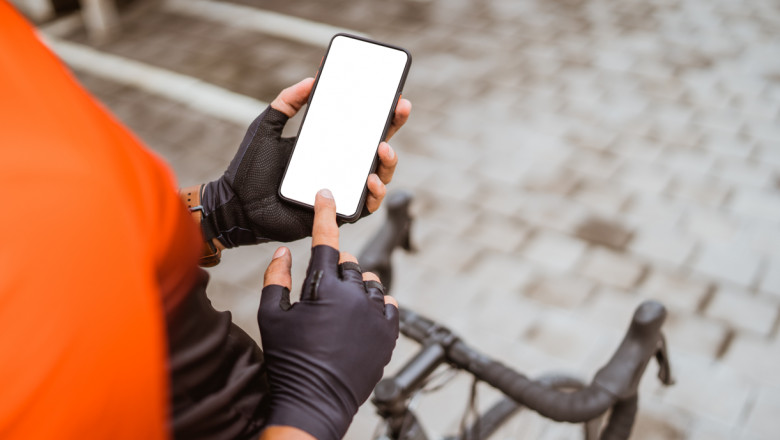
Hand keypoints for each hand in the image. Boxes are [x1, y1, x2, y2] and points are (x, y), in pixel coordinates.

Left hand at [199, 78, 410, 246]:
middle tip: (399, 110)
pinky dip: (373, 194)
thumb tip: (311, 79)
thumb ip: (287, 102)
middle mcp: (338, 168)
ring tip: (383, 148)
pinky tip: (370, 180)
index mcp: (327, 146)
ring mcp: (340, 190)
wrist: (236, 206)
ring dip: (388, 163)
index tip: (392, 94)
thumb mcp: (268, 127)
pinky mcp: (336, 213)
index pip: (360, 128)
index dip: (380, 113)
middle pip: (377, 149)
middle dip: (393, 128)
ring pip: (378, 177)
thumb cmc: (250, 170)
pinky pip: (365, 206)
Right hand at [258, 189, 399, 439]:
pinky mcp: (390, 332)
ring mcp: (376, 314)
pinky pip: (388, 305)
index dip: (326, 214)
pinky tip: (361, 321)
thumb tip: (284, 251)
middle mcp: (355, 295)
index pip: (327, 239)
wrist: (315, 402)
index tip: (328, 195)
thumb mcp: (271, 317)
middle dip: (334, 271)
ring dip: (356, 289)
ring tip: (339, 315)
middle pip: (348, 264)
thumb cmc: (288, 360)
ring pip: (370, 283)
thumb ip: (277, 278)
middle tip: (320, 297)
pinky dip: (376, 306)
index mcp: (324, 287)